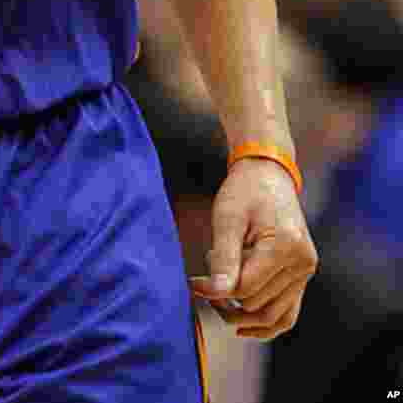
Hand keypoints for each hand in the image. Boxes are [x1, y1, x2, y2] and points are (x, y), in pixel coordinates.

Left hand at [190, 158, 316, 339]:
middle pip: (258, 303)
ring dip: (243, 316)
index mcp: (284, 245)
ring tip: (218, 302)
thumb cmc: (244, 191)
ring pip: (274, 315)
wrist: (268, 173)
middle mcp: (301, 262)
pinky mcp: (303, 274)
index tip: (194, 282)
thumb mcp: (228, 216)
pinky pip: (288, 311)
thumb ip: (225, 256)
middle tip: (204, 281)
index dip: (216, 290)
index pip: (246, 287)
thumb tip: (217, 292)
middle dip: (227, 299)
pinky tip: (243, 326)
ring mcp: (305, 270)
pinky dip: (267, 323)